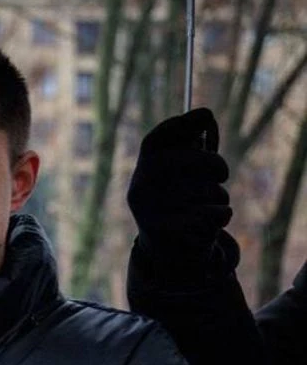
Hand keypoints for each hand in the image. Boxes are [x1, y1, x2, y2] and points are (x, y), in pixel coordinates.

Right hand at [127, 106, 231, 264]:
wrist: (166, 247)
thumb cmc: (181, 196)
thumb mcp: (181, 168)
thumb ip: (191, 142)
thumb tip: (204, 118)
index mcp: (142, 167)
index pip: (160, 136)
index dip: (186, 122)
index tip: (207, 118)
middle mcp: (141, 186)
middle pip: (189, 160)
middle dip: (215, 163)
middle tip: (223, 173)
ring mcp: (152, 211)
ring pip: (207, 191)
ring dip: (219, 196)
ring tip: (209, 203)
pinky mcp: (170, 234)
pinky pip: (212, 215)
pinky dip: (221, 216)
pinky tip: (210, 222)